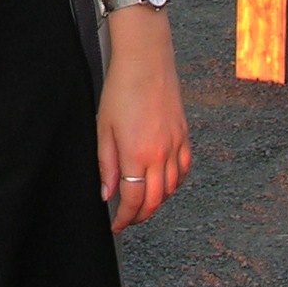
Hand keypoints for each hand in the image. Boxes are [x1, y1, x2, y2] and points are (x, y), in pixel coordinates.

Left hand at [98, 8, 190, 232]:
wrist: (146, 60)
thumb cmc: (121, 89)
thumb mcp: (103, 129)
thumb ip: (105, 165)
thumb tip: (107, 194)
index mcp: (137, 155)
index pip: (134, 200)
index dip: (125, 219)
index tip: (117, 225)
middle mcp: (161, 154)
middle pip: (155, 200)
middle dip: (141, 215)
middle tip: (128, 220)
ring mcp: (176, 145)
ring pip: (171, 188)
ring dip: (158, 201)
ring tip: (143, 203)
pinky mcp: (184, 134)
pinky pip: (183, 168)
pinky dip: (174, 182)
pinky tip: (164, 182)